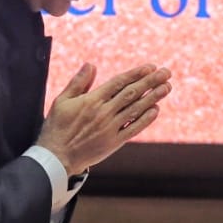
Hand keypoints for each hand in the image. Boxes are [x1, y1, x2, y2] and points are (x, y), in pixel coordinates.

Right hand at [35, 63, 171, 173]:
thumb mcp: (62, 101)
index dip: (136, 73)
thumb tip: (91, 64)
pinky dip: (145, 119)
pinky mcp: (113, 143)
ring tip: (167, 87)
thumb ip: (78, 82)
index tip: (150, 66)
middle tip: (166, 72)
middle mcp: (103, 112)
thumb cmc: (57, 127)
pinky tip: (156, 109)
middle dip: (151, 81)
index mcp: (91, 100)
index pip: (119, 82)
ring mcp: (110, 128)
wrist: (56, 157)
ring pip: (136, 109)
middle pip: (132, 93)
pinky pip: (133, 129)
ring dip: (153, 97)